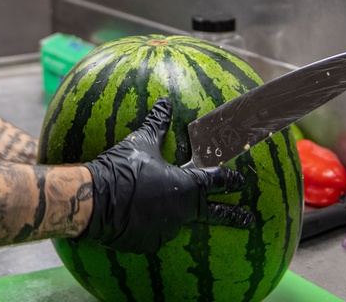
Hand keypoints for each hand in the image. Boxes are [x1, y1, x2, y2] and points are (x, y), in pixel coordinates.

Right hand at [84, 97, 254, 252]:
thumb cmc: (122, 168)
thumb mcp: (141, 142)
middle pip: (213, 214)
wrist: (95, 201)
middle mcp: (182, 213)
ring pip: (177, 221)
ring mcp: (166, 231)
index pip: (215, 181)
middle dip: (233, 215)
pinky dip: (152, 224)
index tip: (242, 181)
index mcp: (185, 186)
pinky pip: (155, 233)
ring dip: (175, 213)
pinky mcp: (149, 244)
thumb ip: (157, 124)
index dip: (230, 179)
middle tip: (250, 219)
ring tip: (158, 205)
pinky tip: (138, 216)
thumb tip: (165, 101)